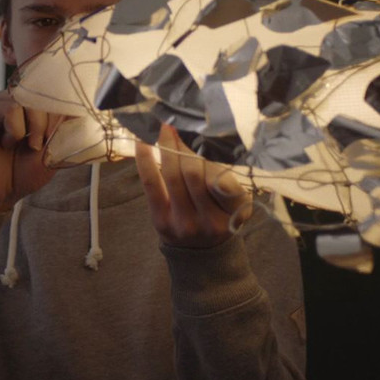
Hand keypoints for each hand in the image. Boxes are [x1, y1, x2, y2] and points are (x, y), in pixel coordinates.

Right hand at [0, 90, 63, 211]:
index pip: (49, 92)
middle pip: (40, 93)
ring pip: (27, 99)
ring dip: (33, 127)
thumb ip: (64, 125)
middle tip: (36, 145)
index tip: (54, 136)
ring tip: (21, 145)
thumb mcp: (52, 147)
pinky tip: (6, 143)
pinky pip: (10, 108)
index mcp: (23, 104)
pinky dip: (15, 130)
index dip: (59, 112)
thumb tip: (80, 107)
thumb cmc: (23, 172)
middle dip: (46, 122)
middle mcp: (7, 98)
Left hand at [135, 124, 251, 248]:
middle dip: (184, 147)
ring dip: (167, 148)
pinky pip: (151, 184)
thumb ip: (225, 180)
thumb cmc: (220, 216)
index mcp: (235, 213)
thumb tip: (199, 142)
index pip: (223, 183)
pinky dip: (145, 160)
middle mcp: (210, 222)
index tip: (201, 136)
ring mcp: (184, 223)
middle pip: (194, 174)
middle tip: (178, 127)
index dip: (209, 158)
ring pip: (173, 176)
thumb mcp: (235, 203)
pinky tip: (143, 141)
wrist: (201, 252)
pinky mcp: (161, 221)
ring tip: (165, 130)